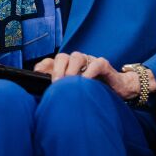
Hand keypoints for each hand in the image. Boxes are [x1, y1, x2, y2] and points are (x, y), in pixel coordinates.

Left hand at [34, 53, 155, 100]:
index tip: (36, 75)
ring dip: (71, 70)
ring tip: (69, 83)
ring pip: (77, 57)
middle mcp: (77, 62)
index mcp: (67, 67)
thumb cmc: (94, 93)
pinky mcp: (103, 64)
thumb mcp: (75, 93)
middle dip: (56, 69)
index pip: (51, 61)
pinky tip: (86, 82)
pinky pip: (95, 64)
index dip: (43, 66)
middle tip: (56, 84)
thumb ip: (62, 92)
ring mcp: (90, 61)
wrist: (119, 90)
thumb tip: (45, 99)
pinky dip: (89, 72)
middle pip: (62, 57)